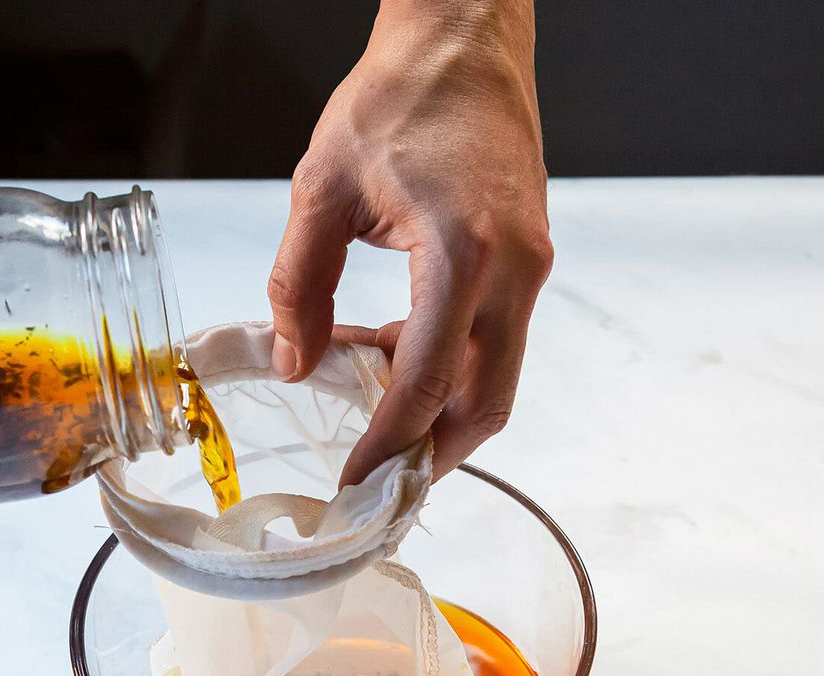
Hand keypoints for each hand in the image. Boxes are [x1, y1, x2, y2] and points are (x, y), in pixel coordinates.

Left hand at [267, 0, 551, 483]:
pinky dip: (449, 364)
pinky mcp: (528, 257)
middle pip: (485, 403)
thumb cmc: (401, 95)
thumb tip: (294, 363)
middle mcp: (512, 269)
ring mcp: (529, 265)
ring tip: (370, 410)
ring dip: (439, 409)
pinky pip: (494, 338)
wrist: (464, 38)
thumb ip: (298, 286)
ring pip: (496, 377)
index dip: (388, 443)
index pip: (426, 382)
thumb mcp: (320, 188)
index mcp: (462, 252)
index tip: (356, 482)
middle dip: (431, 454)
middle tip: (378, 483)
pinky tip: (389, 351)